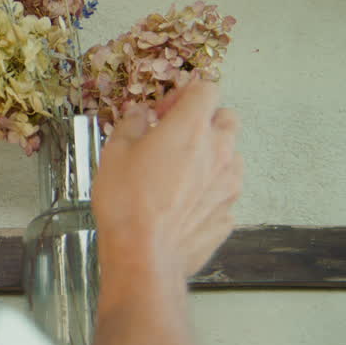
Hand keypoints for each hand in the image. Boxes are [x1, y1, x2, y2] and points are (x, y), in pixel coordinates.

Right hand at [91, 80, 242, 303]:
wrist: (143, 255)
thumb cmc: (126, 201)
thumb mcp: (115, 152)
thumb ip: (131, 124)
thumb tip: (139, 115)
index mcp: (192, 127)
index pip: (207, 89)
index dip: (184, 95)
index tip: (163, 112)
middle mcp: (219, 151)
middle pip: (227, 119)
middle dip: (206, 121)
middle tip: (176, 138)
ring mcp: (229, 184)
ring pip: (230, 156)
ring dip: (210, 157)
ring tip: (180, 174)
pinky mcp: (228, 214)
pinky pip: (223, 192)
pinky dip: (208, 191)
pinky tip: (183, 204)